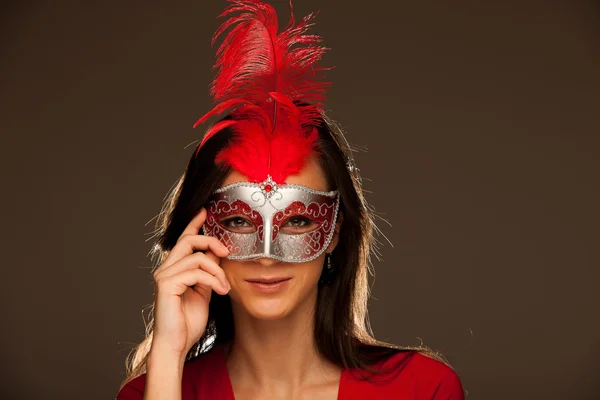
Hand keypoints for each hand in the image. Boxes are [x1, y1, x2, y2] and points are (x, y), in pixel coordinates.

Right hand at [149, 208, 229, 359]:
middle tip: (227, 252)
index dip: (194, 224)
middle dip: (211, 241)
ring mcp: (164, 276)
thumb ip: (208, 272)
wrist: (177, 345)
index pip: (184, 239)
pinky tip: (221, 291)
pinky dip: (213, 280)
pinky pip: (196, 272)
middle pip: (188, 240)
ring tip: (225, 287)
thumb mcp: (204, 291)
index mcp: (174, 269)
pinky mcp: (166, 285)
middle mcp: (165, 269)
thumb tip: (218, 254)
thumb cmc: (188, 321)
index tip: (205, 211)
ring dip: (217, 271)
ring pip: (197, 257)